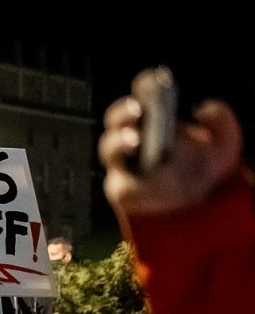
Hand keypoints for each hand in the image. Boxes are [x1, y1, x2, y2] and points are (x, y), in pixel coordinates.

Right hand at [100, 97, 243, 217]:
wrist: (203, 209)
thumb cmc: (208, 170)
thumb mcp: (226, 141)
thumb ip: (221, 120)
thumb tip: (203, 108)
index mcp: (154, 122)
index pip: (142, 98)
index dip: (142, 87)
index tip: (149, 80)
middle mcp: (134, 140)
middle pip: (116, 122)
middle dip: (123, 114)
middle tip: (139, 110)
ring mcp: (125, 166)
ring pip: (110, 149)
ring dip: (118, 141)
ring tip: (135, 139)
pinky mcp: (123, 191)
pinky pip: (119, 184)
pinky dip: (129, 180)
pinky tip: (144, 177)